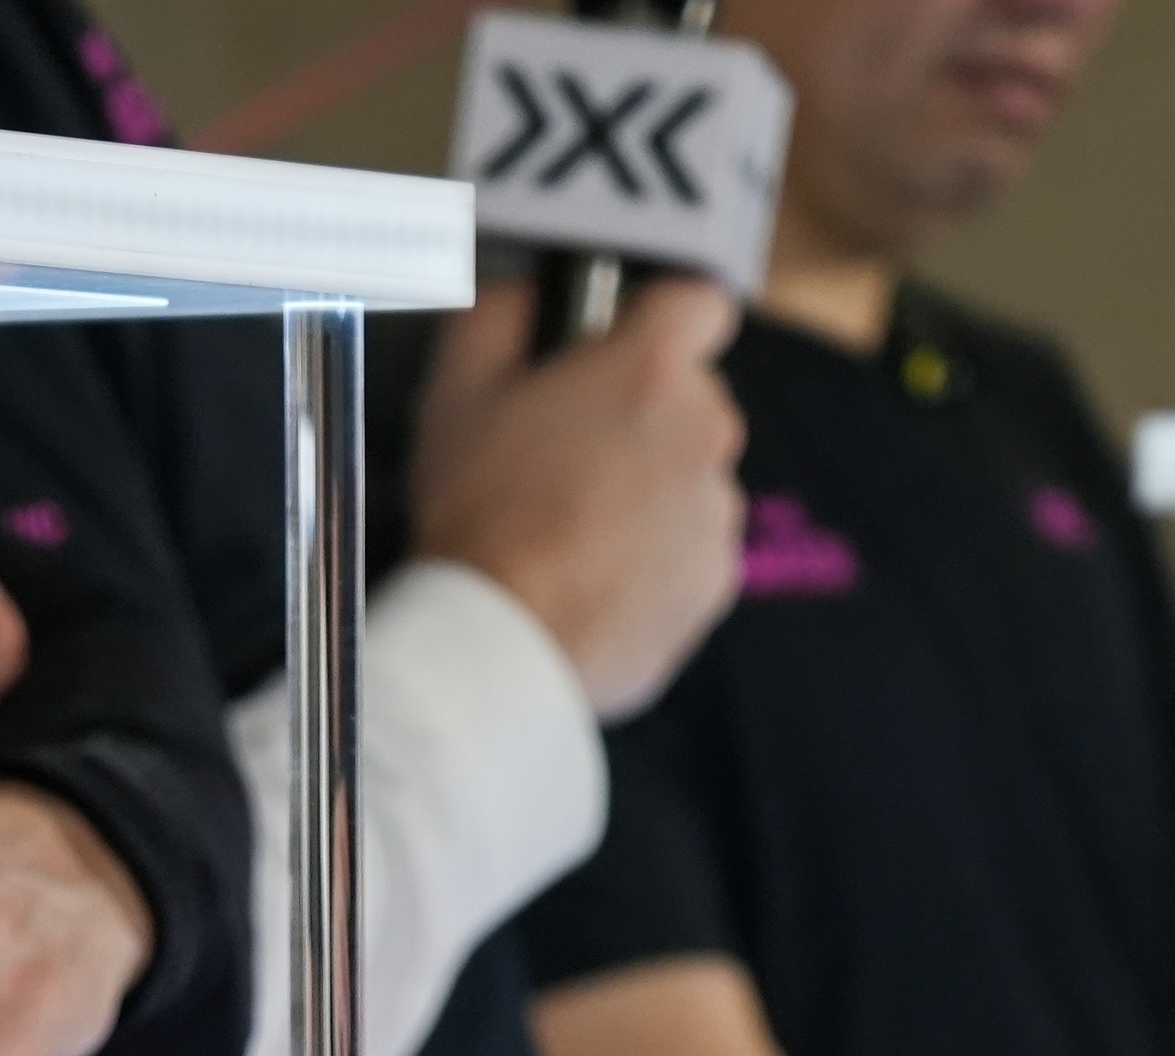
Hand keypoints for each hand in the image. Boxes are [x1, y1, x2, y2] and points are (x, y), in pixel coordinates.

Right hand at [412, 275, 745, 718]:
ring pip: (691, 478)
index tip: (621, 343)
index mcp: (653, 370)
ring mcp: (717, 515)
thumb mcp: (457, 391)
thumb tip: (529, 292)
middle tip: (568, 452)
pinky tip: (592, 577)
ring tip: (576, 528)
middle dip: (642, 413)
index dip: (659, 317)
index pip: (700, 302)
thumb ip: (500, 315)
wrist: (503, 644)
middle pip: (691, 398)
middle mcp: (706, 433)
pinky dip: (654, 557)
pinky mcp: (715, 585)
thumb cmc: (478, 514)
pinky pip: (690, 550)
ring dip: (649, 489)